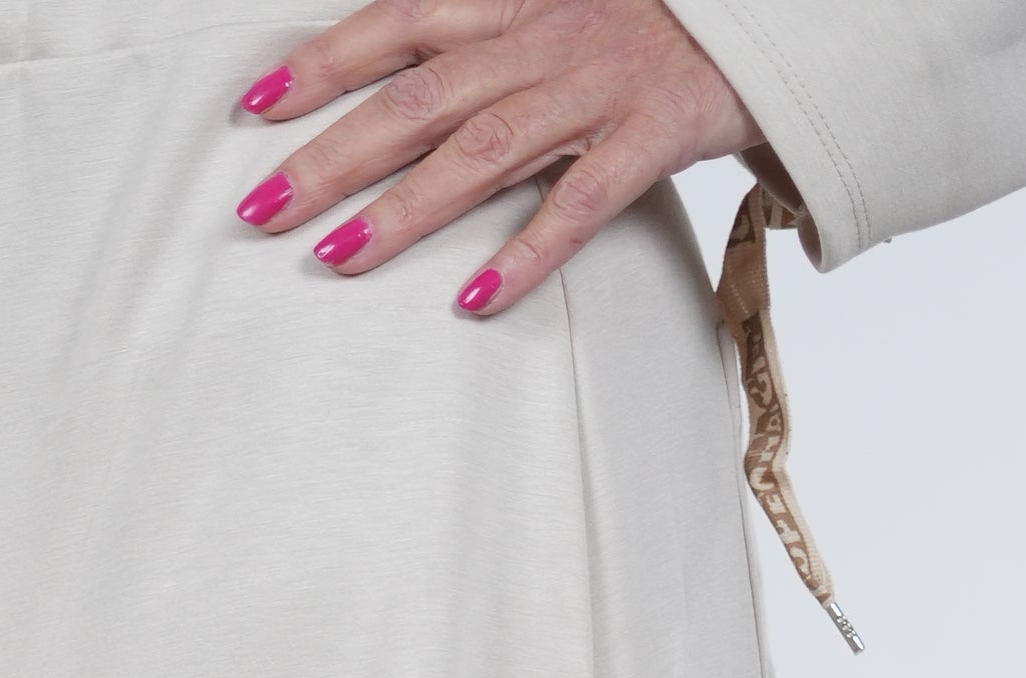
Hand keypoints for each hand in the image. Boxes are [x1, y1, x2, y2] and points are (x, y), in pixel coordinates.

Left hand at [230, 0, 756, 316]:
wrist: (770, 12)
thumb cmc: (648, 17)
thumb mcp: (554, 4)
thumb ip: (479, 33)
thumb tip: (391, 78)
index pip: (398, 21)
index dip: (323, 60)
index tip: (254, 106)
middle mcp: (543, 36)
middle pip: (419, 95)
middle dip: (332, 151)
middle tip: (261, 207)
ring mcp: (597, 88)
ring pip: (483, 148)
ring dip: (404, 208)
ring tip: (336, 260)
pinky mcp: (653, 136)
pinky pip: (583, 202)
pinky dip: (528, 252)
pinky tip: (475, 301)